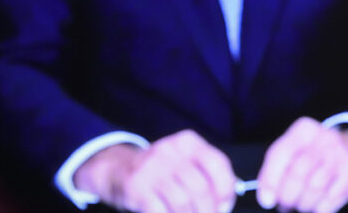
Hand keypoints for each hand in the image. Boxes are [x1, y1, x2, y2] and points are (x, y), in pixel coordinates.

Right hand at [74, 129, 237, 212]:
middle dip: (209, 211)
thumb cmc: (160, 169)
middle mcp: (170, 151)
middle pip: (201, 189)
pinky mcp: (136, 188)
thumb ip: (208, 172)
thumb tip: (231, 195)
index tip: (225, 205)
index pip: (217, 164)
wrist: (116, 167)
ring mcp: (151, 169)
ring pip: (183, 203)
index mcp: (188, 142)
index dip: (226, 189)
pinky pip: (161, 211)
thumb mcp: (184, 160)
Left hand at [256, 117, 347, 212]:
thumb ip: (279, 166)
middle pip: (297, 174)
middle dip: (287, 196)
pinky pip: (329, 200)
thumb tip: (267, 197)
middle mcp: (324, 139)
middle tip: (286, 204)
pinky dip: (320, 208)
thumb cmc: (322, 154)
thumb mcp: (300, 148)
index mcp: (305, 130)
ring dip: (303, 204)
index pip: (280, 153)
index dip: (270, 180)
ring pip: (313, 189)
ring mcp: (341, 156)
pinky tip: (318, 205)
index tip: (266, 200)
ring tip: (302, 204)